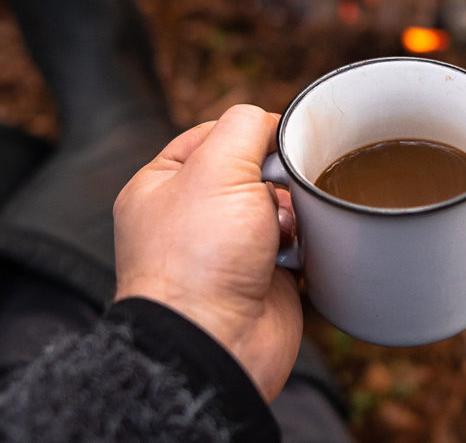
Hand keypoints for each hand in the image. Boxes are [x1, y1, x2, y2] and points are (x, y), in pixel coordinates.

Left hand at [113, 104, 300, 400]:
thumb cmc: (199, 261)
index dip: (249, 131)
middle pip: (252, 170)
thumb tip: (270, 123)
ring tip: (283, 230)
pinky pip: (297, 244)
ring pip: (280, 206)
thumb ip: (245, 127)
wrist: (218, 342)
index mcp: (162, 185)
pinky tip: (293, 253)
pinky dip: (303, 244)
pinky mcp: (264, 278)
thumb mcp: (216, 168)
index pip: (212, 135)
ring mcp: (228, 250)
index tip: (278, 135)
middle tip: (280, 187)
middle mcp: (192, 218)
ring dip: (291, 212)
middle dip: (275, 177)